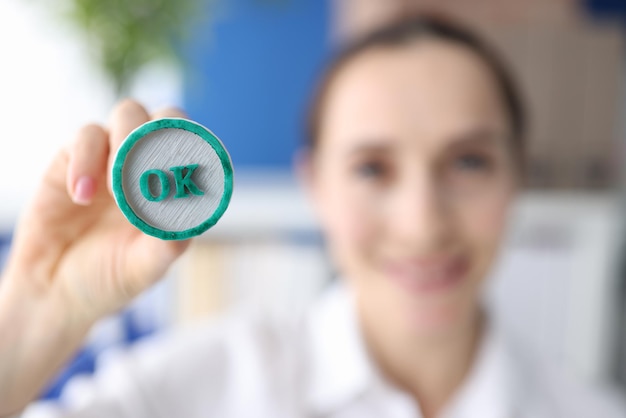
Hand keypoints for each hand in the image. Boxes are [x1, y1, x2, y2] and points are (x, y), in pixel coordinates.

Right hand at [4, 99, 189, 325]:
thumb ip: (166, 244)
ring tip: (117, 194)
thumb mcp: (143, 268)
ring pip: (129, 113)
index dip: (197, 154)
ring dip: (128, 145)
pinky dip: (87, 161)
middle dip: (165, 136)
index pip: (199, 149)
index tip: (184, 180)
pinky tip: (83, 198)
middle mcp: (148, 165)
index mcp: (176, 189)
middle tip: (152, 177)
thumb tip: (186, 217)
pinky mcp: (74, 157)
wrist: (53, 289)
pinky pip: (87, 135)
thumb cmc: (109, 277)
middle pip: (169, 116)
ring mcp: (112, 157)